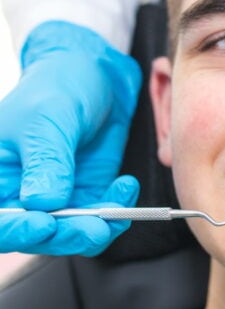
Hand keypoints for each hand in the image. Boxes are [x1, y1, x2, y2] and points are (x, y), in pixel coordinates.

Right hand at [0, 21, 141, 254]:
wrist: (97, 72)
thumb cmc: (59, 85)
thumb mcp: (48, 118)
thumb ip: (46, 161)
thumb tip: (42, 203)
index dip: (14, 230)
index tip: (42, 223)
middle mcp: (22, 192)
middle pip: (34, 235)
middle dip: (65, 234)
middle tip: (93, 225)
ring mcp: (57, 196)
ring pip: (70, 234)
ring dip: (96, 227)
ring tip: (117, 204)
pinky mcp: (88, 193)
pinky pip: (100, 219)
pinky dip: (117, 211)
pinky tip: (125, 186)